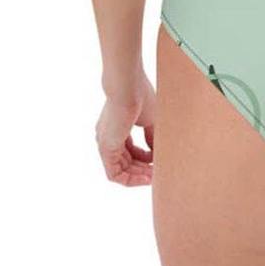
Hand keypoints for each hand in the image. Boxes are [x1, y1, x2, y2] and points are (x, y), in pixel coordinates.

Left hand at [95, 72, 155, 186]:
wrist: (127, 86)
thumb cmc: (140, 96)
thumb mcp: (150, 119)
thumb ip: (152, 137)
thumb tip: (156, 153)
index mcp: (117, 127)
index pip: (130, 150)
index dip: (145, 157)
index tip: (159, 159)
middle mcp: (109, 137)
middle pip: (125, 161)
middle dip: (143, 169)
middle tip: (159, 172)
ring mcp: (105, 143)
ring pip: (120, 170)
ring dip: (138, 176)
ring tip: (155, 177)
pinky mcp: (105, 148)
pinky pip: (115, 173)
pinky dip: (130, 179)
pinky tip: (146, 179)